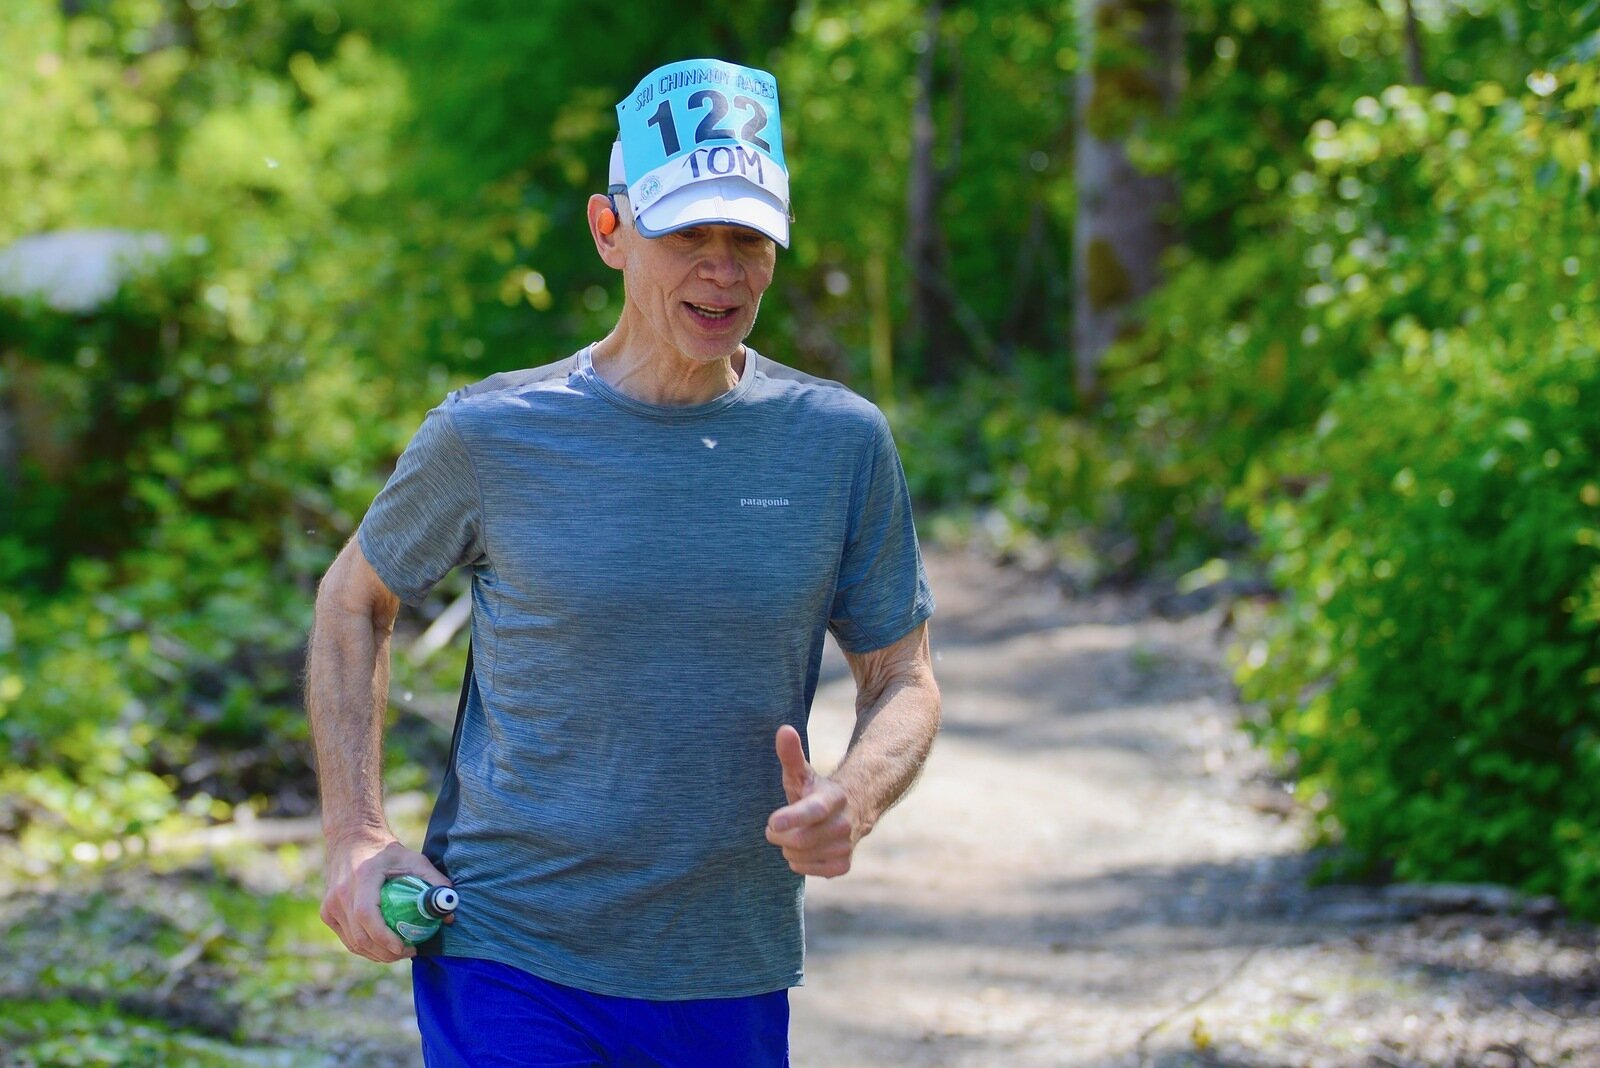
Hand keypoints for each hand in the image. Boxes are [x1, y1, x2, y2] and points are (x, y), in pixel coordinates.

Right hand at [321, 832, 451, 962]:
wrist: (352, 840)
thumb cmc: (386, 851)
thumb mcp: (414, 860)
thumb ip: (434, 882)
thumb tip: (451, 910)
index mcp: (362, 877)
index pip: (367, 915)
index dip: (384, 937)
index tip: (404, 947)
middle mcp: (341, 893)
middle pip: (360, 936)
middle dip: (386, 952)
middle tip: (409, 952)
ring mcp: (330, 905)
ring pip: (353, 942)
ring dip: (376, 954)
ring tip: (399, 952)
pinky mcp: (327, 913)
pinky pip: (347, 939)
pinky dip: (365, 948)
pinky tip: (383, 947)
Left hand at [765, 725, 858, 877]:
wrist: (853, 811)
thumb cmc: (817, 791)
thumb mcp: (803, 773)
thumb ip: (791, 754)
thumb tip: (783, 729)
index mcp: (832, 799)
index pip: (812, 811)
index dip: (792, 818)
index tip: (771, 823)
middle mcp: (843, 824)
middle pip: (800, 840)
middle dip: (779, 835)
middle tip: (775, 827)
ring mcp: (846, 846)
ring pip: (801, 857)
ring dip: (788, 849)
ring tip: (793, 835)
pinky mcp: (844, 865)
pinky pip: (808, 871)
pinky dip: (800, 863)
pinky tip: (805, 850)